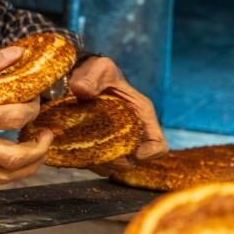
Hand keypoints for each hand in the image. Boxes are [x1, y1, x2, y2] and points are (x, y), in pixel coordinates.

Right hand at [0, 46, 52, 183]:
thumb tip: (17, 54)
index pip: (13, 119)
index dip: (32, 108)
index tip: (36, 99)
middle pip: (15, 159)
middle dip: (39, 148)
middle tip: (48, 133)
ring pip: (3, 176)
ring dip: (27, 166)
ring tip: (38, 150)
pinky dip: (6, 172)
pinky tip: (13, 159)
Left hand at [68, 56, 167, 174]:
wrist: (81, 75)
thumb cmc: (97, 70)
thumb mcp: (98, 68)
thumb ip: (91, 77)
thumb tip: (80, 90)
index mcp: (142, 114)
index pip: (158, 145)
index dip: (148, 154)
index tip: (129, 152)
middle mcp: (133, 131)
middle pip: (134, 161)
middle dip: (117, 162)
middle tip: (95, 154)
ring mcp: (117, 140)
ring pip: (115, 165)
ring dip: (101, 164)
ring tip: (83, 151)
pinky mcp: (101, 144)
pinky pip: (99, 162)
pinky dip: (89, 161)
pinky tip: (74, 150)